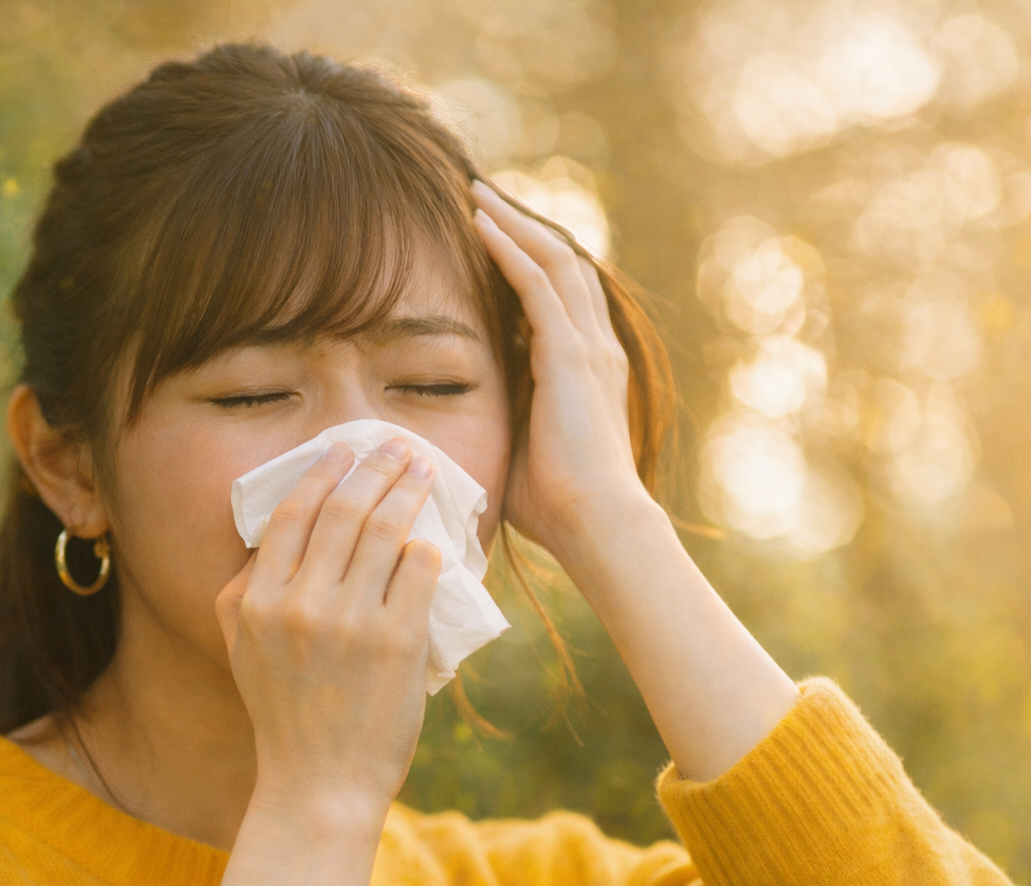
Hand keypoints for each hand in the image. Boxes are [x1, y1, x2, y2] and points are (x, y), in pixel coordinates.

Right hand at [214, 437, 442, 815]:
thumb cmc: (283, 713)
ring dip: (408, 491)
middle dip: (375, 467)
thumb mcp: (241, 648)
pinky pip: (420, 572)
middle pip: (345, 510)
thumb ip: (246, 588)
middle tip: (398, 445)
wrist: (319, 783)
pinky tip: (434, 537)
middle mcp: (302, 604)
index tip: (344, 450)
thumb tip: (278, 531)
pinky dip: (428, 549)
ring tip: (424, 472)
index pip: (294, 513)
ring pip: (387, 531)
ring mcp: (352, 621)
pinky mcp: (398, 642)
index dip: (322, 472)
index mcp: (260, 600)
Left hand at [470, 179, 650, 561]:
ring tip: (476, 193)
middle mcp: (594, 346)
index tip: (490, 233)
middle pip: (560, 261)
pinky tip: (481, 225)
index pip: (558, 294)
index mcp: (586, 368)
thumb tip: (457, 415)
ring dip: (513, 223)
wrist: (596, 525)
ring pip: (552, 261)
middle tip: (481, 193)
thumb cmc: (556, 505)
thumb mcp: (520, 445)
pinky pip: (540, 286)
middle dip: (521, 223)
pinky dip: (510, 251)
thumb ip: (503, 416)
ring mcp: (587, 348)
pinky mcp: (571, 356)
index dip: (527, 257)